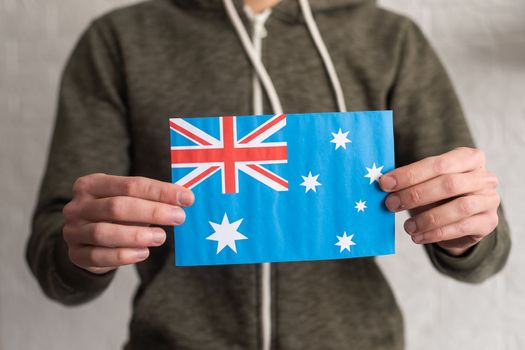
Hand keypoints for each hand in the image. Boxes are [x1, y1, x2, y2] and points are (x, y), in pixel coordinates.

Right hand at [62, 173, 193, 273]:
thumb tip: (184, 200)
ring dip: (137, 235)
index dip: (160, 191)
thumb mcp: (128, 201)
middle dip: (152, 212)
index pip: (130, 184)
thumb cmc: (116, 215)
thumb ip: (151, 199)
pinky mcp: (75, 255)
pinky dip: (123, 255)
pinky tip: (143, 253)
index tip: (186, 198)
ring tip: (161, 237)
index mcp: (92, 184)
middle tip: (179, 217)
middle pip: (117, 206)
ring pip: (104, 232)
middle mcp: (78, 206)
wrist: (86, 240)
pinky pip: (98, 256)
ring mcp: (73, 231)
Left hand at [379, 147, 499, 255]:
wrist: (461, 219)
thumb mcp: (426, 182)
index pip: (437, 164)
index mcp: (468, 158)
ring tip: (406, 227)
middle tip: (390, 204)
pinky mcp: (489, 222)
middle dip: (415, 195)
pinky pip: (462, 227)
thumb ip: (410, 180)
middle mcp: (484, 176)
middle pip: (448, 184)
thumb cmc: (439, 194)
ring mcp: (490, 199)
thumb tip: (384, 183)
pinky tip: (418, 237)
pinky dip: (437, 233)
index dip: (409, 174)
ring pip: (459, 207)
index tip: (385, 183)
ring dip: (427, 218)